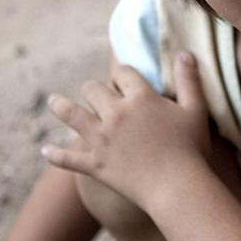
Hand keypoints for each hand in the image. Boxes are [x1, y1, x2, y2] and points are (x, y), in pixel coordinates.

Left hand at [41, 53, 212, 212]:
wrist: (177, 188)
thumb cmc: (191, 148)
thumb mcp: (196, 110)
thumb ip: (189, 79)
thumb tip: (185, 52)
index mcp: (140, 98)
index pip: (123, 73)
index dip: (122, 73)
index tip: (123, 77)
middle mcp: (116, 114)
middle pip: (94, 89)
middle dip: (94, 88)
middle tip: (95, 92)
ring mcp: (102, 140)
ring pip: (72, 115)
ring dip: (61, 106)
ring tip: (53, 102)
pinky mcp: (95, 164)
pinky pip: (68, 158)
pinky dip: (55, 154)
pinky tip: (45, 150)